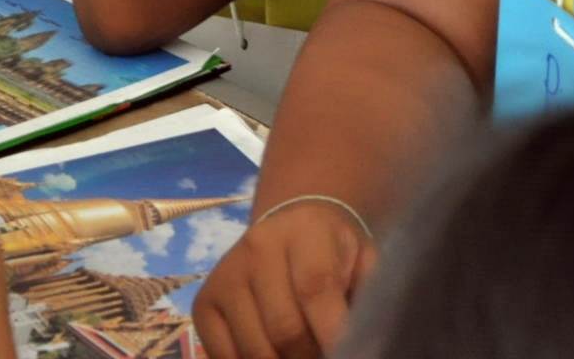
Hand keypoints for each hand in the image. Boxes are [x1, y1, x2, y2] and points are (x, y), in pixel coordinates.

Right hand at [191, 200, 377, 358]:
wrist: (289, 227)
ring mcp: (225, 277)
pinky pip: (224, 356)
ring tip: (302, 356)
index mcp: (304, 232)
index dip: (332, 333)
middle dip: (310, 358)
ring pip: (255, 350)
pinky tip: (274, 356)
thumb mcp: (363, 260)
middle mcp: (257, 248)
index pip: (315, 288)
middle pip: (284, 328)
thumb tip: (370, 342)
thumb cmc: (334, 251)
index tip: (349, 354)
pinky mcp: (203, 303)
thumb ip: (370, 295)